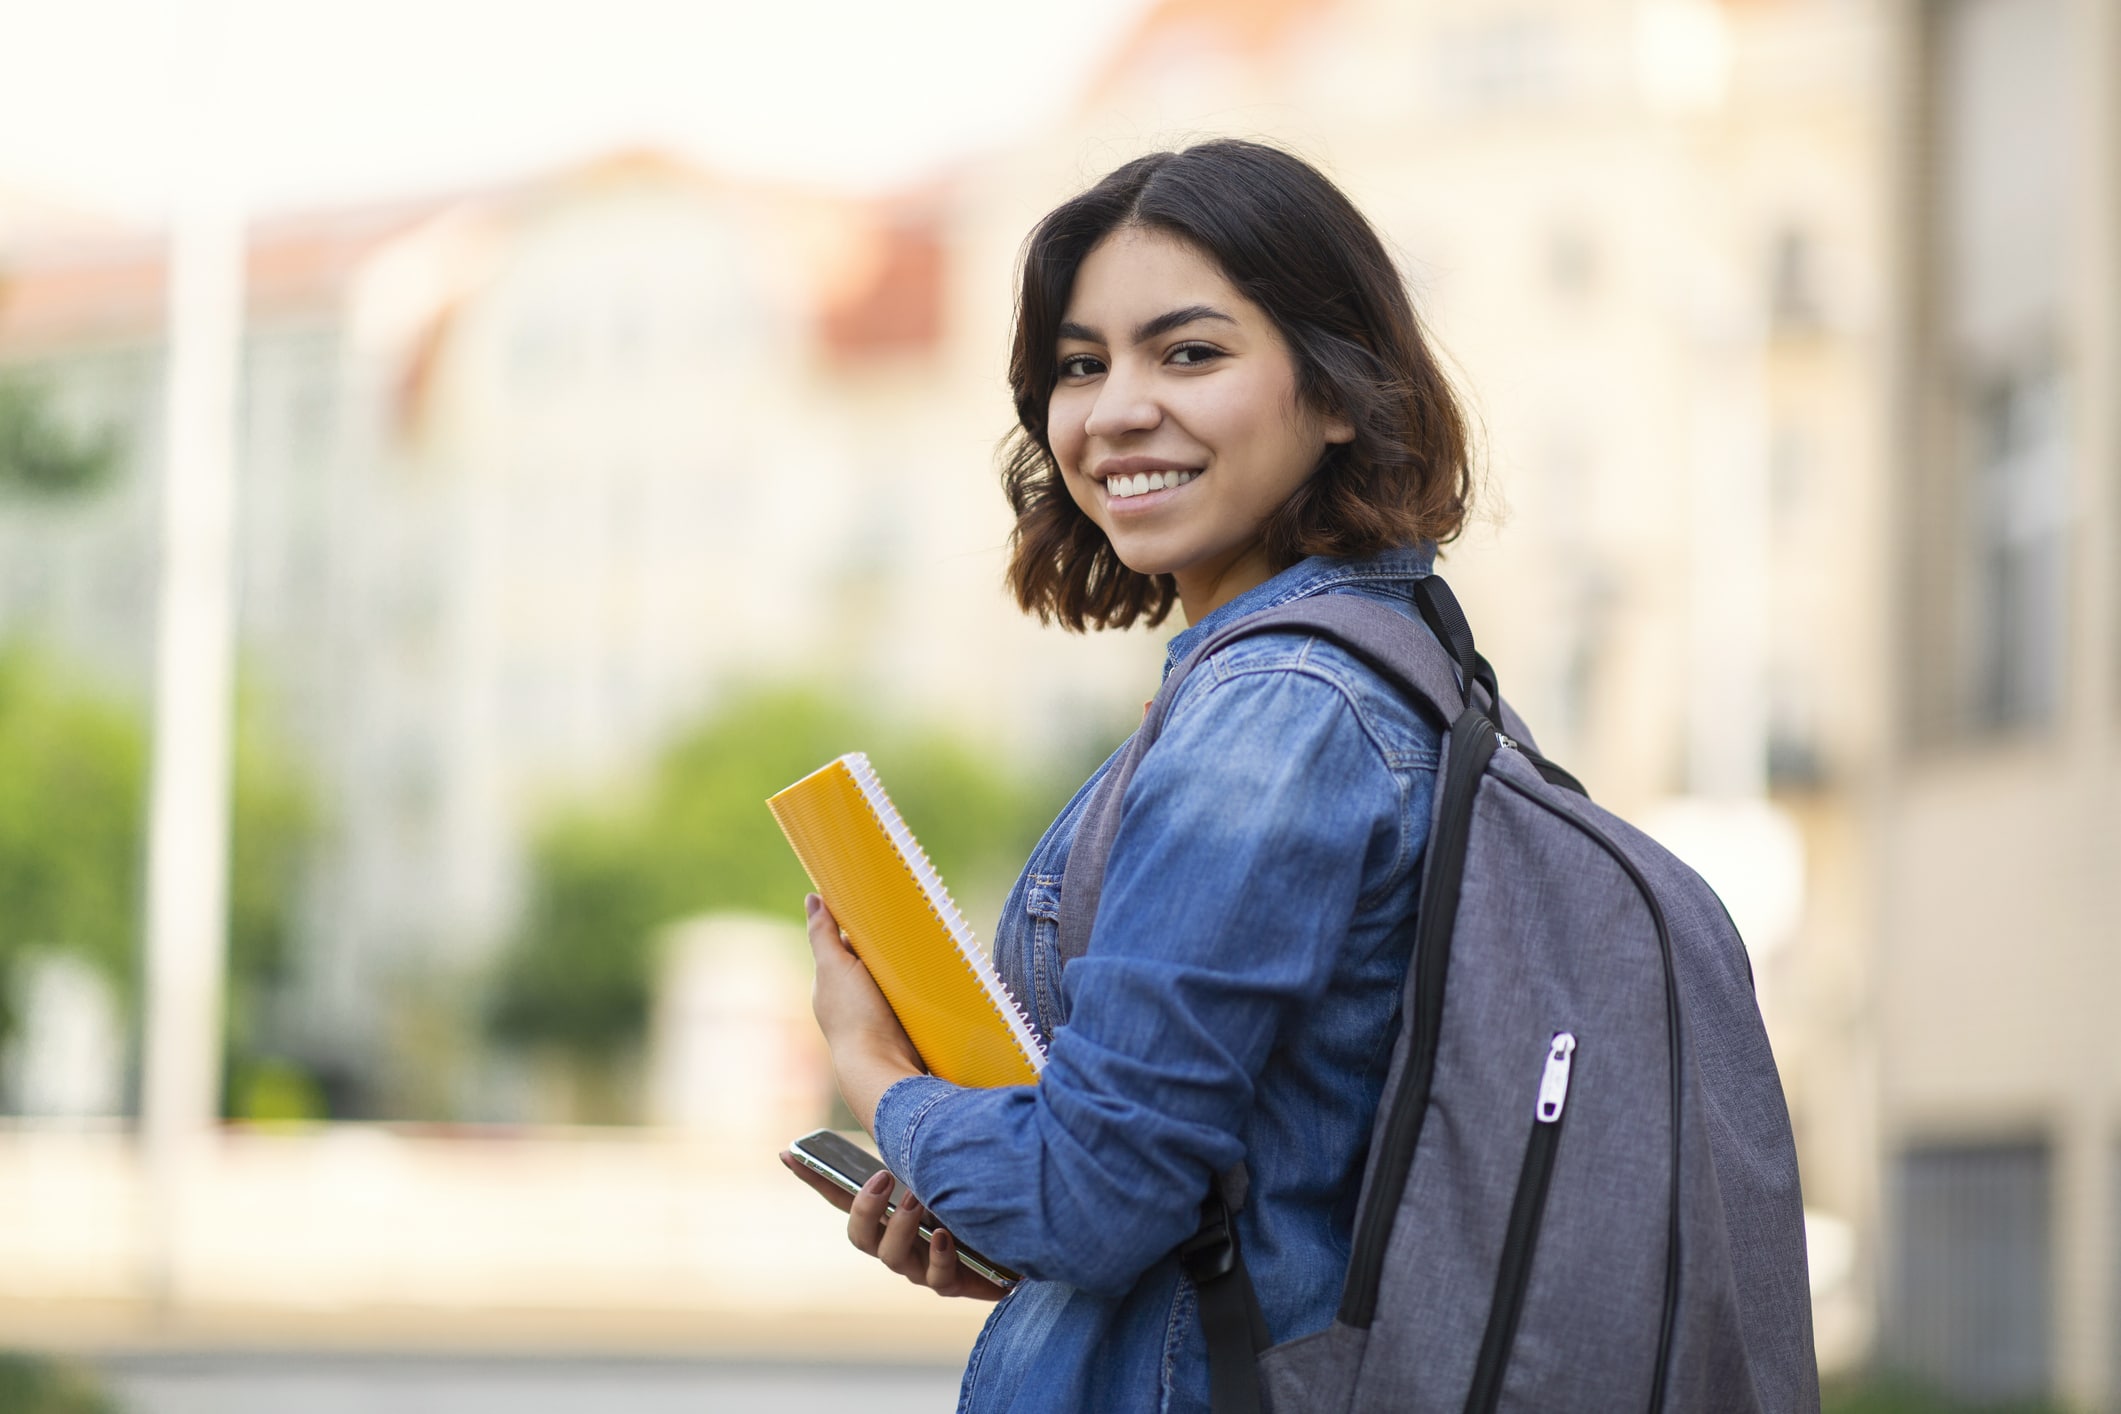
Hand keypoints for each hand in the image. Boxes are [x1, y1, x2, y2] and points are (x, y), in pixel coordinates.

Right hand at [777, 1152, 1008, 1301]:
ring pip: (891, 1258)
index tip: (789, 1152)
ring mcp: (920, 1266)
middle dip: (866, 1208)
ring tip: (918, 1200)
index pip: (842, 1196)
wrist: (1024, 1231)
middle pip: (859, 1236)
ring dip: (901, 1227)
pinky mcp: (952, 1283)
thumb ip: (926, 1142)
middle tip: (884, 1179)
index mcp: (890, 1213)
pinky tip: (945, 1235)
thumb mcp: (947, 1164)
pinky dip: (938, 1257)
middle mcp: (897, 1243)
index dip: (814, 1177)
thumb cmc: (978, 1192)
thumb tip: (909, 1096)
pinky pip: (936, 1279)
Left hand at [804, 893, 923, 1130]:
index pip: (845, 940)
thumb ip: (822, 933)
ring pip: (895, 974)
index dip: (859, 922)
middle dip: (887, 941)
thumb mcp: (833, 966)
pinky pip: (914, 992)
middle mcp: (854, 995)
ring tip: (925, 939)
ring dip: (907, 961)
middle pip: (873, 956)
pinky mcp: (904, 1019)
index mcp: (834, 980)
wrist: (884, 1064)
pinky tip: (933, 968)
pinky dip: (921, 982)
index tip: (877, 901)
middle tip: (908, 917)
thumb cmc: (854, 1016)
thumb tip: (812, 897)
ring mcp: (880, 1009)